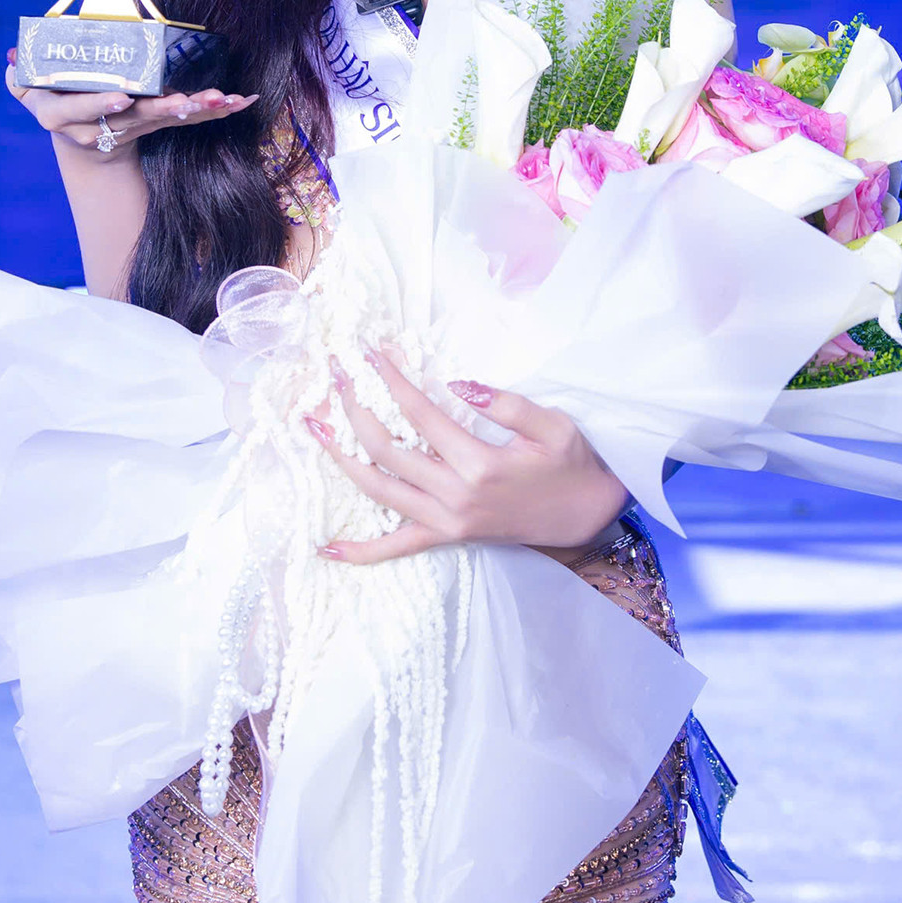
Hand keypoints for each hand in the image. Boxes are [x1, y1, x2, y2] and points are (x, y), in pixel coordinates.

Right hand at [5, 47, 256, 155]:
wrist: (81, 139)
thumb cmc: (54, 101)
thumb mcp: (30, 92)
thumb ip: (21, 79)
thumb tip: (14, 57)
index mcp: (66, 118)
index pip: (83, 111)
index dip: (100, 105)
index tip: (121, 96)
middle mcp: (102, 128)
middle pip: (136, 118)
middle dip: (165, 109)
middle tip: (188, 100)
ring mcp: (133, 128)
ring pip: (168, 119)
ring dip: (198, 109)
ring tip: (224, 99)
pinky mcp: (158, 125)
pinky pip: (187, 117)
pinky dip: (214, 109)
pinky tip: (240, 100)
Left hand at [307, 349, 627, 563]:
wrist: (587, 516)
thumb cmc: (571, 464)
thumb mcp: (553, 425)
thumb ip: (507, 404)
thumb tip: (456, 384)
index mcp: (480, 464)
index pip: (420, 414)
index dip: (392, 380)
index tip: (370, 352)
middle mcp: (455, 496)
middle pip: (387, 449)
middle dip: (355, 408)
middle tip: (336, 375)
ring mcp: (447, 521)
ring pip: (379, 491)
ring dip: (342, 459)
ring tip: (314, 428)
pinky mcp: (447, 537)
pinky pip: (396, 547)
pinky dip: (360, 551)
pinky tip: (326, 547)